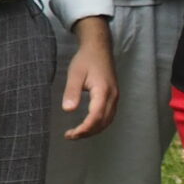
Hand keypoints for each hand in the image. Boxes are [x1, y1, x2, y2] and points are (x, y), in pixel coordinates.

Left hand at [61, 17, 118, 138]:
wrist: (99, 48)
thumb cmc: (86, 59)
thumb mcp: (75, 74)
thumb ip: (72, 92)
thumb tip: (68, 110)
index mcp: (103, 91)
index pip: (95, 117)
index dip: (84, 129)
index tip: (70, 134)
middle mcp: (112, 96)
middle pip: (103, 122)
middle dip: (87, 132)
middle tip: (71, 135)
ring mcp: (115, 97)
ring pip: (108, 121)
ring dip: (94, 130)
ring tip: (78, 133)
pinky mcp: (114, 96)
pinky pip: (109, 115)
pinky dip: (99, 124)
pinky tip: (89, 125)